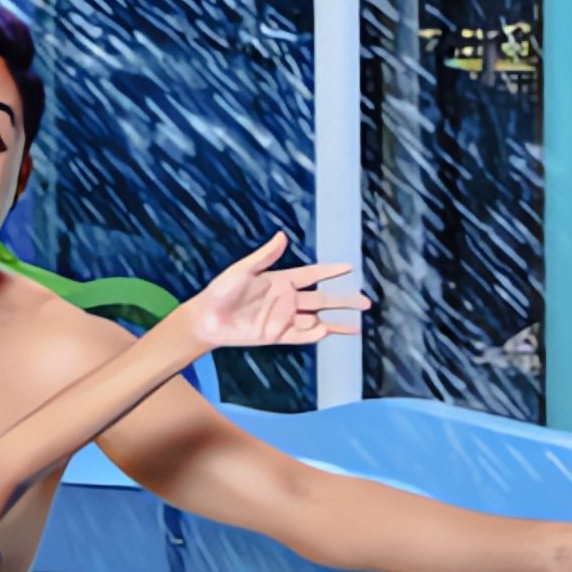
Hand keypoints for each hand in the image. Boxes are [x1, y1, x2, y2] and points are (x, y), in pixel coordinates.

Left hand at [164, 229, 357, 368]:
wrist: (206, 319)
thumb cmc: (221, 291)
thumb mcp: (242, 270)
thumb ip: (264, 256)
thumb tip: (282, 235)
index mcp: (281, 280)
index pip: (313, 275)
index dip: (331, 271)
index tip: (350, 267)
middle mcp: (286, 300)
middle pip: (322, 299)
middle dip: (344, 301)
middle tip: (366, 302)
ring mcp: (283, 318)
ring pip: (316, 320)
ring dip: (336, 322)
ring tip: (357, 326)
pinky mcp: (276, 336)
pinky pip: (300, 335)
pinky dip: (314, 335)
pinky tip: (327, 331)